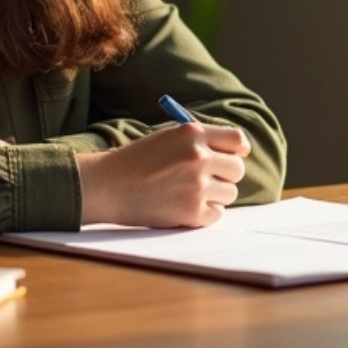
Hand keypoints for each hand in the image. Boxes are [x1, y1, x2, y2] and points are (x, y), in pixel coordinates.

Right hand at [75, 122, 249, 227]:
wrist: (108, 186)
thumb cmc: (136, 160)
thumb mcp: (167, 136)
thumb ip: (199, 140)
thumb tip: (236, 151)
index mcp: (193, 133)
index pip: (237, 139)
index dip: (238, 150)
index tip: (235, 156)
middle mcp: (199, 157)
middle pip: (237, 169)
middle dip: (226, 175)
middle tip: (209, 179)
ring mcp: (197, 185)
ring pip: (229, 193)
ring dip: (215, 195)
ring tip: (189, 193)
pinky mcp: (192, 211)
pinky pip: (217, 214)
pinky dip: (204, 213)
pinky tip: (184, 207)